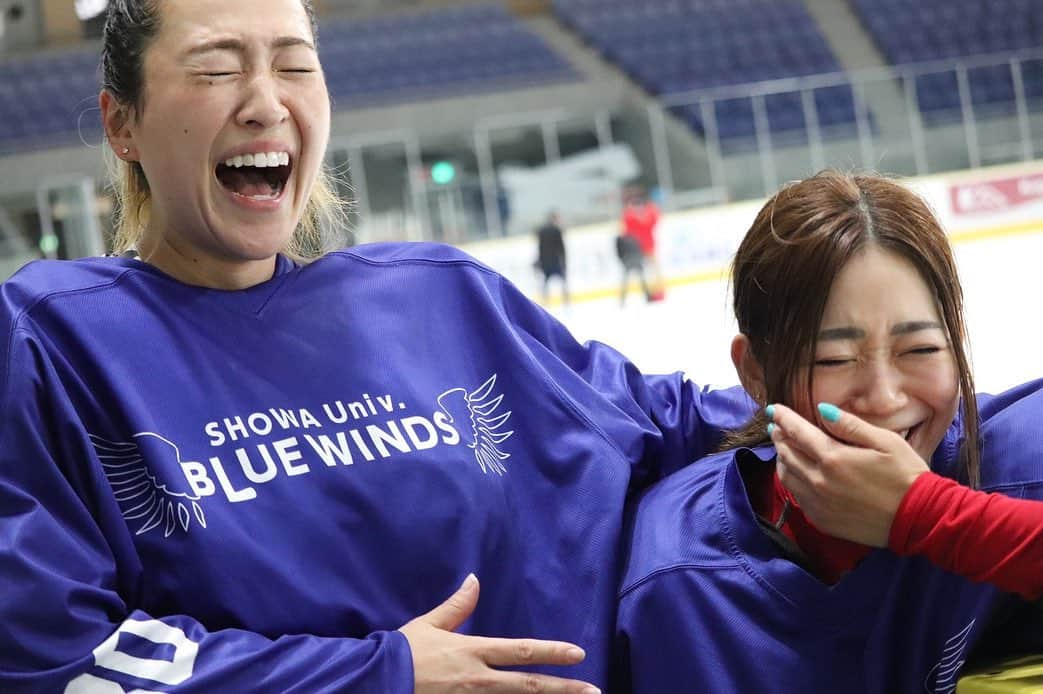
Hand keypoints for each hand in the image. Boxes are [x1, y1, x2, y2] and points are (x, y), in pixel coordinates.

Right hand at [398, 574, 598, 693]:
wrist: (374, 683)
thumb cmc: (402, 653)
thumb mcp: (429, 624)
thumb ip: (457, 605)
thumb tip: (475, 578)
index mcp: (473, 652)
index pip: (521, 651)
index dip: (552, 652)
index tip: (578, 653)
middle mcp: (478, 679)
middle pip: (529, 686)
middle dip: (564, 690)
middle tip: (593, 693)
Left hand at [768, 403, 928, 546]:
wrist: (920, 519)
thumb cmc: (907, 475)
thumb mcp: (885, 441)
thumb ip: (850, 425)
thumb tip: (822, 409)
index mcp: (834, 458)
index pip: (797, 432)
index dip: (783, 418)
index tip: (773, 409)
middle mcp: (819, 481)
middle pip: (787, 454)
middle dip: (779, 437)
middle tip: (777, 427)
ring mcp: (818, 503)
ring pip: (787, 477)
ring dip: (782, 459)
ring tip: (783, 448)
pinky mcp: (822, 521)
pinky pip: (797, 497)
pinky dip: (792, 481)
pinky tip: (798, 474)